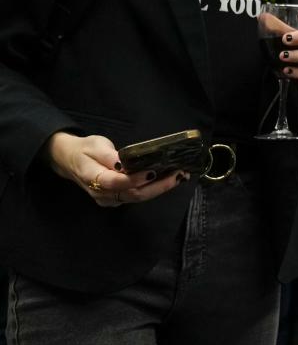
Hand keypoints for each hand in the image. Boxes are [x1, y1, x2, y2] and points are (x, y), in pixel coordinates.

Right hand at [44, 131, 186, 207]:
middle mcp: (102, 194)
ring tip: (179, 176)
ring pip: (137, 198)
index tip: (153, 172)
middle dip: (159, 186)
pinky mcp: (117, 199)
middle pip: (133, 194)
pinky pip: (137, 196)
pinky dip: (153, 189)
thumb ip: (109, 156)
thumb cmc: (85, 150)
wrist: (70, 161)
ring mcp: (109, 199)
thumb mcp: (96, 145)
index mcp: (93, 178)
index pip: (116, 183)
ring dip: (160, 188)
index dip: (136, 179)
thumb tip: (124, 163)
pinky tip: (167, 179)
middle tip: (179, 174)